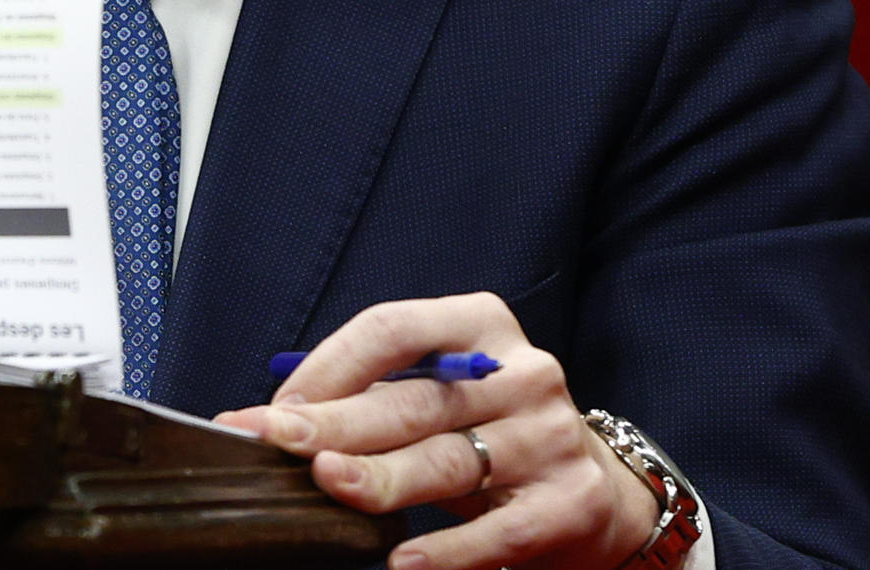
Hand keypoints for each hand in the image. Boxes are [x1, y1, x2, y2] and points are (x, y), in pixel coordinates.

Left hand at [217, 293, 660, 569]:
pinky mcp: (573, 500)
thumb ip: (377, 395)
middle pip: (412, 400)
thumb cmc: (489, 431)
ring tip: (329, 485)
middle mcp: (523, 371)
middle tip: (273, 442)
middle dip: (334, 424)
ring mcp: (552, 435)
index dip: (329, 366)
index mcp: (480, 324)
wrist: (595, 493)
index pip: (392, 330)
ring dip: (381, 476)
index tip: (276, 406)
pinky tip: (403, 560)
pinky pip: (500, 529)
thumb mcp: (441, 393)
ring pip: (449, 459)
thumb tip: (284, 416)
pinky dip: (449, 549)